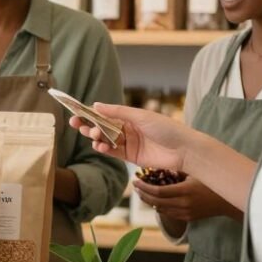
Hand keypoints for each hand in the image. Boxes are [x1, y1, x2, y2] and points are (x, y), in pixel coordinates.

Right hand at [69, 103, 191, 171]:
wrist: (184, 150)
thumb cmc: (166, 128)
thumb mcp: (140, 116)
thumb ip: (117, 112)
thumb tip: (96, 105)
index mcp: (130, 116)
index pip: (105, 114)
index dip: (90, 114)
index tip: (77, 113)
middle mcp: (128, 129)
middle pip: (103, 127)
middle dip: (89, 126)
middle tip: (78, 126)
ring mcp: (129, 142)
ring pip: (106, 139)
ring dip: (96, 138)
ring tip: (94, 137)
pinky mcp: (131, 156)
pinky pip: (113, 151)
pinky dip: (104, 149)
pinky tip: (99, 146)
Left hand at [135, 176, 240, 222]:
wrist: (228, 201)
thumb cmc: (212, 181)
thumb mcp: (195, 172)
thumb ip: (178, 170)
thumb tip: (159, 164)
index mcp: (186, 191)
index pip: (158, 192)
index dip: (144, 187)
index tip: (136, 181)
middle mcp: (184, 204)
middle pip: (156, 202)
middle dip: (143, 195)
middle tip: (136, 187)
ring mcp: (186, 213)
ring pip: (160, 209)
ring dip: (149, 201)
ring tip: (142, 192)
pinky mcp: (188, 218)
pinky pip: (169, 213)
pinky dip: (159, 206)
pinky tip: (155, 200)